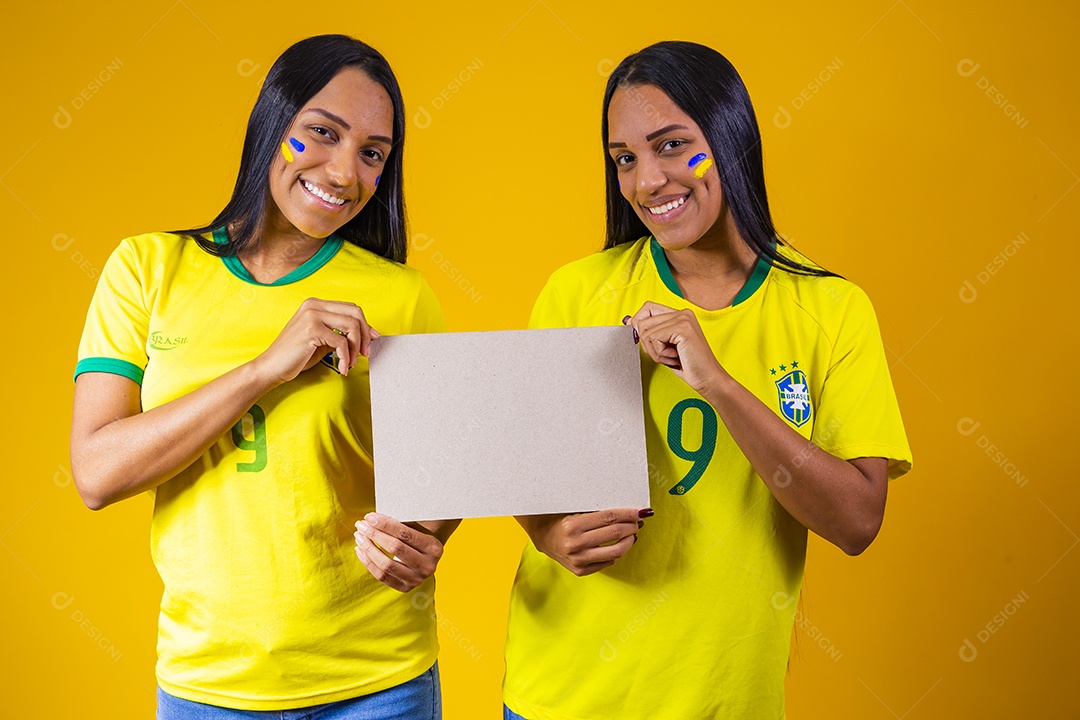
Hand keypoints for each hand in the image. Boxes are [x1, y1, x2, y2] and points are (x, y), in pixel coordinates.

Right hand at [253, 298, 378, 384]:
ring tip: (350, 362)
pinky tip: (342, 367)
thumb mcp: (322, 341)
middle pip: (355, 313)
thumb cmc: (296, 356)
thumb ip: (341, 334)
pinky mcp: (311, 329)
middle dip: (365, 334)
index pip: (350, 308)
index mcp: (316, 304)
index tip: (371, 340)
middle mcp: (314, 305)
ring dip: (356, 348)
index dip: (365, 324)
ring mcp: (312, 315)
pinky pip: (341, 342)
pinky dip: (346, 357)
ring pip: (351, 326)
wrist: (272, 367)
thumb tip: (369, 335)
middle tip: (365, 353)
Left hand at [354, 512, 444, 591]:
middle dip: (374, 535)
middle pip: (395, 548)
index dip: (385, 525)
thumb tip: (372, 518)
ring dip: (369, 549)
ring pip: (386, 565)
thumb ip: (402, 523)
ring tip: (359, 537)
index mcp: (434, 547)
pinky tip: (360, 550)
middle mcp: (428, 566)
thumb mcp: (418, 528)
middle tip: (360, 525)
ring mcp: (417, 579)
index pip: (405, 534)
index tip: (369, 517)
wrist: (427, 557)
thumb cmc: (418, 537)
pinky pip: (382, 576)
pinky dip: (368, 563)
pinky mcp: (405, 588)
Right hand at [520, 508, 649, 576]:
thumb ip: (598, 511)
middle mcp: (575, 544)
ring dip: (629, 541)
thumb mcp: (575, 510)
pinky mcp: (580, 570)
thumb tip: (627, 511)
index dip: (629, 514)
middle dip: (631, 526)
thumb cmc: (560, 518)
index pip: (610, 517)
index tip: (641, 511)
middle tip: (638, 521)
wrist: (543, 536)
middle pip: (615, 533)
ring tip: (632, 534)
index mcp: (573, 525)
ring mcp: (578, 560)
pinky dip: (618, 553)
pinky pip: (607, 562)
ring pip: (615, 551)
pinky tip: (620, 545)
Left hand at [625, 302, 724, 395]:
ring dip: (654, 351)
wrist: (708, 379)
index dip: (638, 324)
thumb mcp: (664, 346)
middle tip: (666, 354)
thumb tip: (628, 321)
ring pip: (645, 331)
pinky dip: (660, 354)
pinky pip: (653, 338)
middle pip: (642, 321)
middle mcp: (682, 312)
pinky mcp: (683, 328)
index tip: (643, 340)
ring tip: (672, 357)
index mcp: (679, 314)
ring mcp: (683, 318)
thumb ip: (649, 332)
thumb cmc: (688, 366)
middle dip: (648, 344)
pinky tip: (675, 357)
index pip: (647, 308)